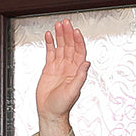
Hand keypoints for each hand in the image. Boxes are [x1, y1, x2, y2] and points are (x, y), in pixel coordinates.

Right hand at [36, 19, 89, 135]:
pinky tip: (49, 36)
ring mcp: (59, 67)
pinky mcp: (49, 69)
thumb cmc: (62, 106)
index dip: (78, 41)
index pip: (79, 52)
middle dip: (68, 34)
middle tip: (65, 23)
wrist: (50, 112)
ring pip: (61, 47)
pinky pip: (50, 53)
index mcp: (76, 71)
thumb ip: (80, 77)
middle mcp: (69, 67)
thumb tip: (87, 64)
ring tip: (58, 26)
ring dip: (60, 36)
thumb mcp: (73, 91)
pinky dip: (50, 44)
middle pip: (70, 46)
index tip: (75, 31)